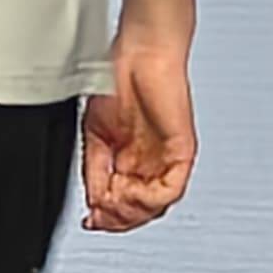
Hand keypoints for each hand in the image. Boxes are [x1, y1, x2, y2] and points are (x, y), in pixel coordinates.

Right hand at [83, 32, 195, 230]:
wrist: (139, 52)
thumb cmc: (115, 79)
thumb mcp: (94, 134)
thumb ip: (94, 169)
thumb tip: (92, 200)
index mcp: (130, 158)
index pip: (123, 200)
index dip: (106, 215)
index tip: (90, 219)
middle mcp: (151, 161)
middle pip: (141, 209)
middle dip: (117, 218)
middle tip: (99, 217)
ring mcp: (168, 158)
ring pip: (157, 205)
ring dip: (131, 212)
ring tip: (112, 206)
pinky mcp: (183, 151)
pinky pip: (172, 188)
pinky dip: (150, 198)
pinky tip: (131, 194)